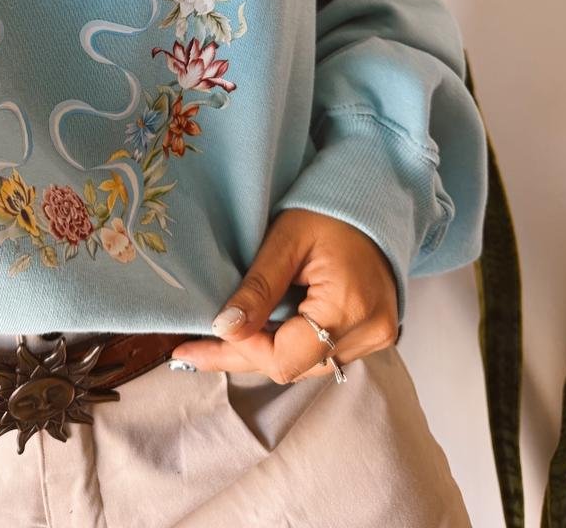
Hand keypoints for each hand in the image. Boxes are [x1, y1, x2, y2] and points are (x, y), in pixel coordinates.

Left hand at [169, 208, 399, 382]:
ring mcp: (375, 338)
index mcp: (349, 307)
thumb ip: (258, 287)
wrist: (376, 199)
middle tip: (190, 349)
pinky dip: (287, 344)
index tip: (207, 329)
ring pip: (305, 365)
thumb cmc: (329, 209)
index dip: (244, 347)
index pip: (286, 357)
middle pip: (293, 366)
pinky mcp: (370, 335)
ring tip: (213, 344)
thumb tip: (224, 328)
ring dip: (262, 352)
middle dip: (241, 355)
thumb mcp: (286, 238)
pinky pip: (320, 353)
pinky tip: (255, 334)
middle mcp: (368, 333)